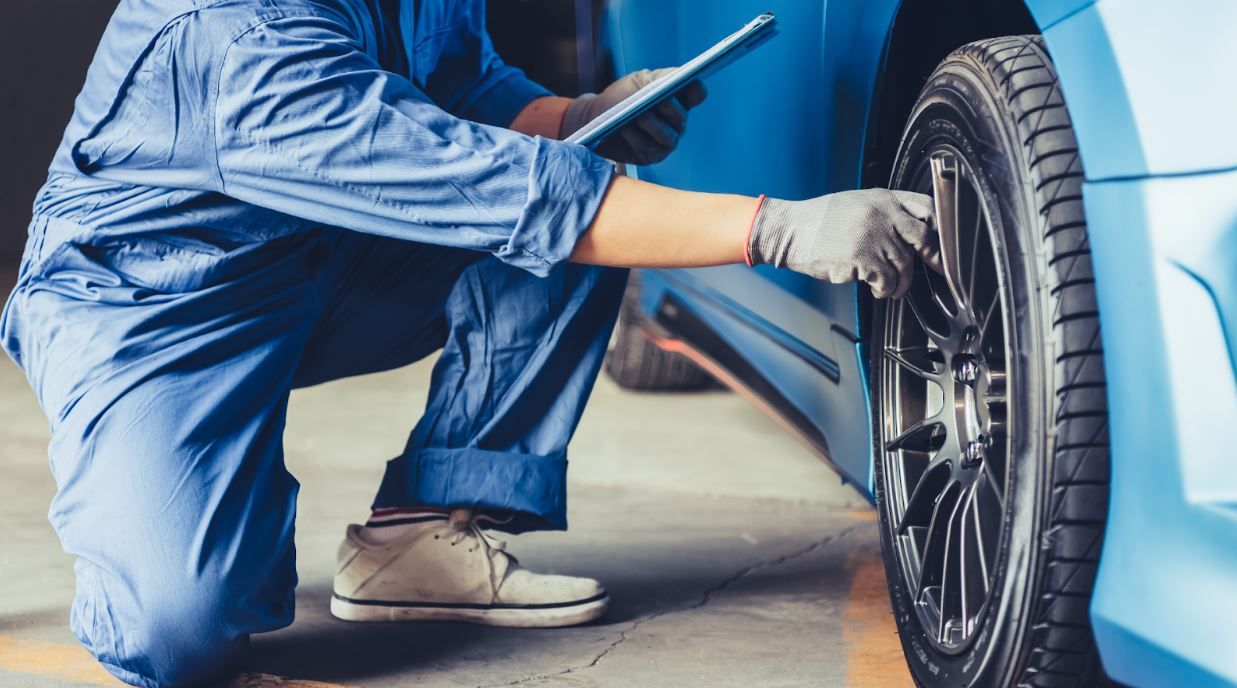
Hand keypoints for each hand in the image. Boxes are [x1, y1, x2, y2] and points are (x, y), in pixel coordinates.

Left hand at [560, 68, 706, 165]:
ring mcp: (664, 142)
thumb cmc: (621, 97)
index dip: (696, 89)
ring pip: (665, 136)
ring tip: (638, 115)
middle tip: (660, 99)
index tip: (692, 81)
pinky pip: (646, 148)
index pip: (696, 94)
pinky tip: (623, 127)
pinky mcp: (649, 156)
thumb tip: (680, 76)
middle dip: (670, 108)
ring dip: (651, 124)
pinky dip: (634, 136)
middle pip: (681, 117)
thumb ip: (660, 78)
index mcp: (678, 100)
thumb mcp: (639, 81)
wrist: (597, 116)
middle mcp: (676, 123)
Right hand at [747, 189, 942, 298]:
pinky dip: (884, 290)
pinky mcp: (862, 259)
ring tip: (890, 287)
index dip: (941, 227)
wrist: (790, 231)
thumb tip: (911, 232)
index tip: (943, 243)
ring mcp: (873, 236)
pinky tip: (875, 290)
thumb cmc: (819, 220)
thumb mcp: (856, 203)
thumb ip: (885, 212)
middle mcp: (882, 214)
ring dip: (900, 282)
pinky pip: (886, 281)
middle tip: (936, 269)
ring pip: (904, 266)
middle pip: (923, 239)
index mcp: (883, 198)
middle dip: (933, 259)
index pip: (927, 207)